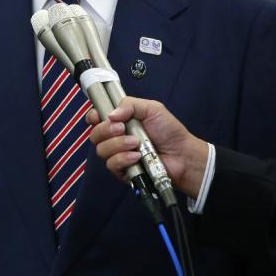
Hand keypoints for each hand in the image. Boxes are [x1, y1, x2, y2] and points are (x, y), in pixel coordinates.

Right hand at [87, 97, 209, 197]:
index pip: (97, 118)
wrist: (182, 154)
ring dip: (118, 145)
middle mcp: (117, 138)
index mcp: (121, 121)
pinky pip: (112, 165)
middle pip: (95, 134)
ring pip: (102, 150)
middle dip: (106, 130)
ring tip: (136, 143)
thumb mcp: (152, 109)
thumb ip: (130, 104)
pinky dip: (123, 159)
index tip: (97, 116)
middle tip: (122, 128)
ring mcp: (119, 155)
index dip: (93, 117)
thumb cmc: (169, 131)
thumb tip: (111, 114)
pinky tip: (136, 156)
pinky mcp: (123, 171)